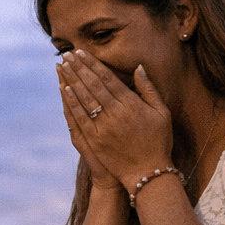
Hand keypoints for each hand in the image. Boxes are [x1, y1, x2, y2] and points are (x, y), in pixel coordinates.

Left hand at [62, 51, 173, 190]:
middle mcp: (116, 113)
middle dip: (79, 67)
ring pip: (84, 98)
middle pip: (92, 85)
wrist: (148, 172)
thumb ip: (148, 89)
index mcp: (131, 104)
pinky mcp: (95, 140)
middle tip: (67, 53)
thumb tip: (138, 67)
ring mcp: (103, 127)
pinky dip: (71, 102)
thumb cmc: (158, 141)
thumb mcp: (161, 112)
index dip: (93, 64)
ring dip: (71, 80)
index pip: (107, 78)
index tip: (82, 53)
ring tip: (62, 65)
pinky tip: (64, 89)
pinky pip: (80, 117)